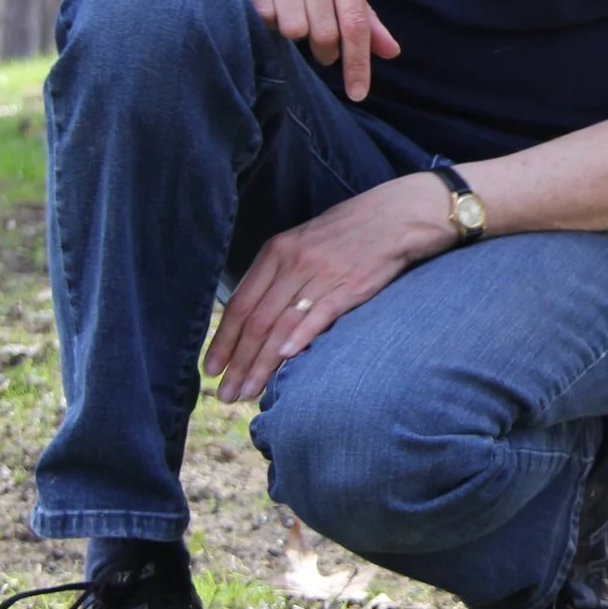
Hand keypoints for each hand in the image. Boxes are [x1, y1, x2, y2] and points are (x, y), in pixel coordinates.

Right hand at [189, 0, 401, 99]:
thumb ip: (362, 13)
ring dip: (289, 32)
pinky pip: (260, 14)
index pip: (356, 22)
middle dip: (322, 49)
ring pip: (291, 27)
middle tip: (317, 45)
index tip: (358, 93)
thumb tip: (391, 52)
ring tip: (287, 12)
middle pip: (323, 32)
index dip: (358, 63)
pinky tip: (264, 2)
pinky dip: (264, 19)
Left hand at [202, 175, 456, 404]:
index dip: (222, 341)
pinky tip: (284, 359)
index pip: (240, 305)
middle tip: (225, 393)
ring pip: (281, 325)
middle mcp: (293, 263)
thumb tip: (255, 313)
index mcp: (276, 252)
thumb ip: (279, 274)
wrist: (397, 215)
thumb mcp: (304, 242)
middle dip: (237, 362)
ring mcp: (321, 275)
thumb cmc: (350, 231)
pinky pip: (319, 316)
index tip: (210, 369)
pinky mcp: (350, 286)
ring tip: (247, 391)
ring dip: (261, 363)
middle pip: (256, 321)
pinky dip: (299, 338)